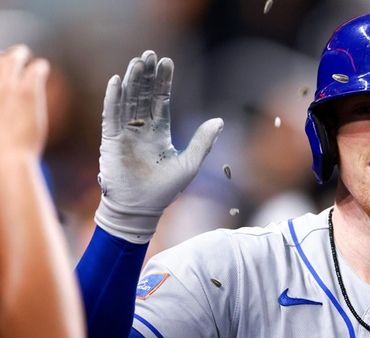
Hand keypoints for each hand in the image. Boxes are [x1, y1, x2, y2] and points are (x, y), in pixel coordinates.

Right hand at [0, 45, 48, 157]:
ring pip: (12, 57)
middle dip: (2, 57)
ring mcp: (5, 85)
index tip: (2, 77)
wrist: (4, 158)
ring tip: (23, 55)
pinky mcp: (26, 91)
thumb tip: (6, 109)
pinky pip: (35, 68)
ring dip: (18, 54)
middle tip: (10, 57)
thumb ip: (2, 105)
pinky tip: (42, 68)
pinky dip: (39, 67)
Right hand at [95, 50, 222, 243]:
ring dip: (130, 81)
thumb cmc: (165, 191)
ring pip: (127, 101)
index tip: (167, 62)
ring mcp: (124, 134)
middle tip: (149, 54)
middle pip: (142, 96)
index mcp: (159, 133)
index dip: (163, 83)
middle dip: (146, 76)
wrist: (140, 210)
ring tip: (136, 62)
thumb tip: (220, 120)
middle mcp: (140, 130)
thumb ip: (203, 141)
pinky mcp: (110, 141)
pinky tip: (116, 82)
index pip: (160, 101)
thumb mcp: (190, 163)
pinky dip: (113, 98)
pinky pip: (110, 115)